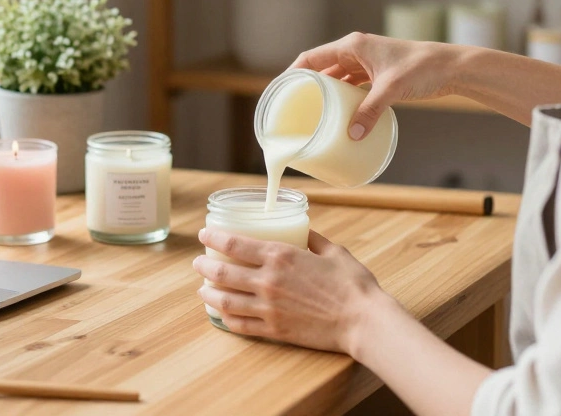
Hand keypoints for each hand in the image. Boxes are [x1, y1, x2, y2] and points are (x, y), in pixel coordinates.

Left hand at [193, 228, 392, 354]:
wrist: (363, 321)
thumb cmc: (353, 284)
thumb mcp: (333, 251)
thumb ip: (314, 239)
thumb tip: (304, 231)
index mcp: (281, 256)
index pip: (234, 244)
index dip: (214, 237)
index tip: (203, 234)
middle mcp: (268, 281)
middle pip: (222, 272)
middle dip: (204, 266)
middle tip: (197, 263)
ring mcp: (269, 308)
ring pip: (225, 301)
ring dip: (208, 293)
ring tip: (202, 289)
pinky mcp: (274, 330)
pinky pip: (240, 325)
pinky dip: (226, 319)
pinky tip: (222, 315)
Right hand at [290, 33, 461, 139]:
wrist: (451, 67)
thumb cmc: (422, 68)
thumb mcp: (391, 90)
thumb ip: (369, 111)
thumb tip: (352, 135)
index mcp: (352, 45)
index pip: (311, 58)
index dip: (292, 73)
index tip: (280, 91)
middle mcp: (356, 52)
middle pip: (321, 68)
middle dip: (307, 86)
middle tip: (292, 107)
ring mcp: (367, 64)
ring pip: (337, 78)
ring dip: (325, 94)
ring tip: (311, 113)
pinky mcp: (377, 75)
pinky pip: (352, 86)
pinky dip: (344, 98)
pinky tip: (339, 114)